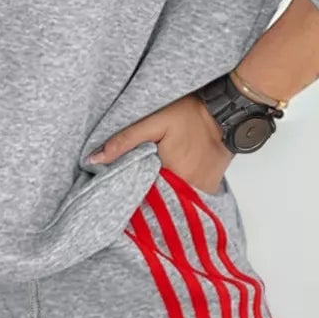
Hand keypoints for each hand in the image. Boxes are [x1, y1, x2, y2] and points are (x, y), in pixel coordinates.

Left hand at [87, 93, 230, 195]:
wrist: (225, 113)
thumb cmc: (190, 115)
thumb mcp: (153, 122)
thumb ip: (124, 142)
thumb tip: (93, 161)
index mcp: (171, 176)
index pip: (141, 198)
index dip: (129, 196)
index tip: (119, 194)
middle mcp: (188, 190)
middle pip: (158, 204)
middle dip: (144, 200)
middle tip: (135, 190)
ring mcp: (201, 193)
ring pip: (173, 205)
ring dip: (162, 200)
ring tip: (153, 187)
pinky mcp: (209, 190)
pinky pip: (189, 201)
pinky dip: (178, 196)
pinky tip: (170, 185)